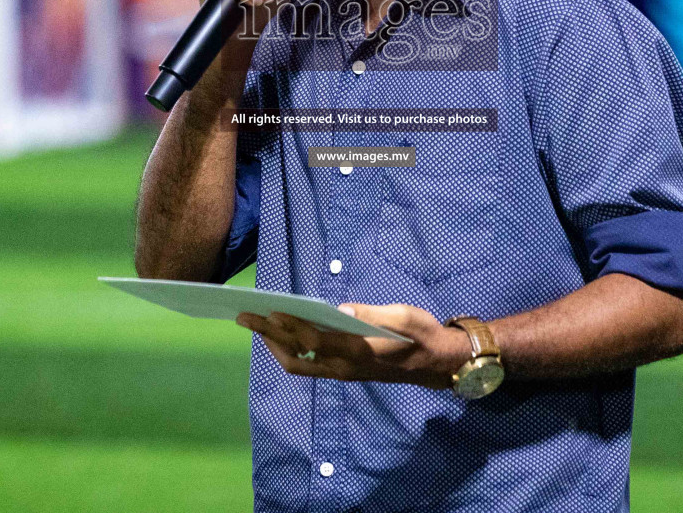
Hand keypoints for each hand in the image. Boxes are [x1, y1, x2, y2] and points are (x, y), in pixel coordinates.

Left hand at [235, 303, 473, 389]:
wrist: (436, 363)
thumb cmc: (421, 334)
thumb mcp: (403, 316)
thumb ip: (372, 314)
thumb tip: (341, 309)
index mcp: (358, 350)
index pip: (315, 339)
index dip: (290, 325)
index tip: (270, 309)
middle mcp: (345, 366)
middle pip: (297, 354)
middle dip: (269, 336)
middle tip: (246, 317)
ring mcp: (343, 373)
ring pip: (299, 364)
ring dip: (275, 346)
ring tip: (257, 326)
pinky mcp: (344, 373)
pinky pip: (309, 366)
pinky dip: (290, 351)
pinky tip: (283, 335)